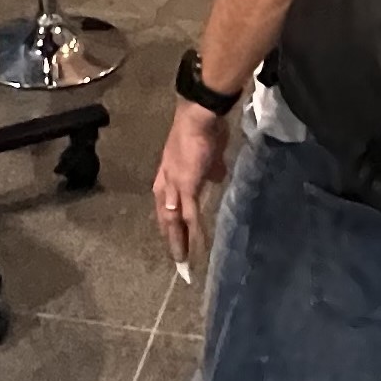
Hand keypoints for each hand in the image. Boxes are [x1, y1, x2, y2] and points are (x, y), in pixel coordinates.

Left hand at [154, 99, 233, 268]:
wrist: (198, 118)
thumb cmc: (202, 131)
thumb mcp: (206, 155)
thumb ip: (209, 168)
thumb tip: (215, 177)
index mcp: (167, 177)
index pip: (166, 207)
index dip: (170, 225)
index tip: (176, 240)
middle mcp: (166, 185)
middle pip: (166, 219)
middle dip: (172, 240)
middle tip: (179, 261)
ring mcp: (174, 188)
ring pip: (174, 222)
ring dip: (179, 242)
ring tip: (184, 262)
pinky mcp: (187, 188)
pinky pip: (190, 217)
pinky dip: (194, 233)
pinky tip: (197, 247)